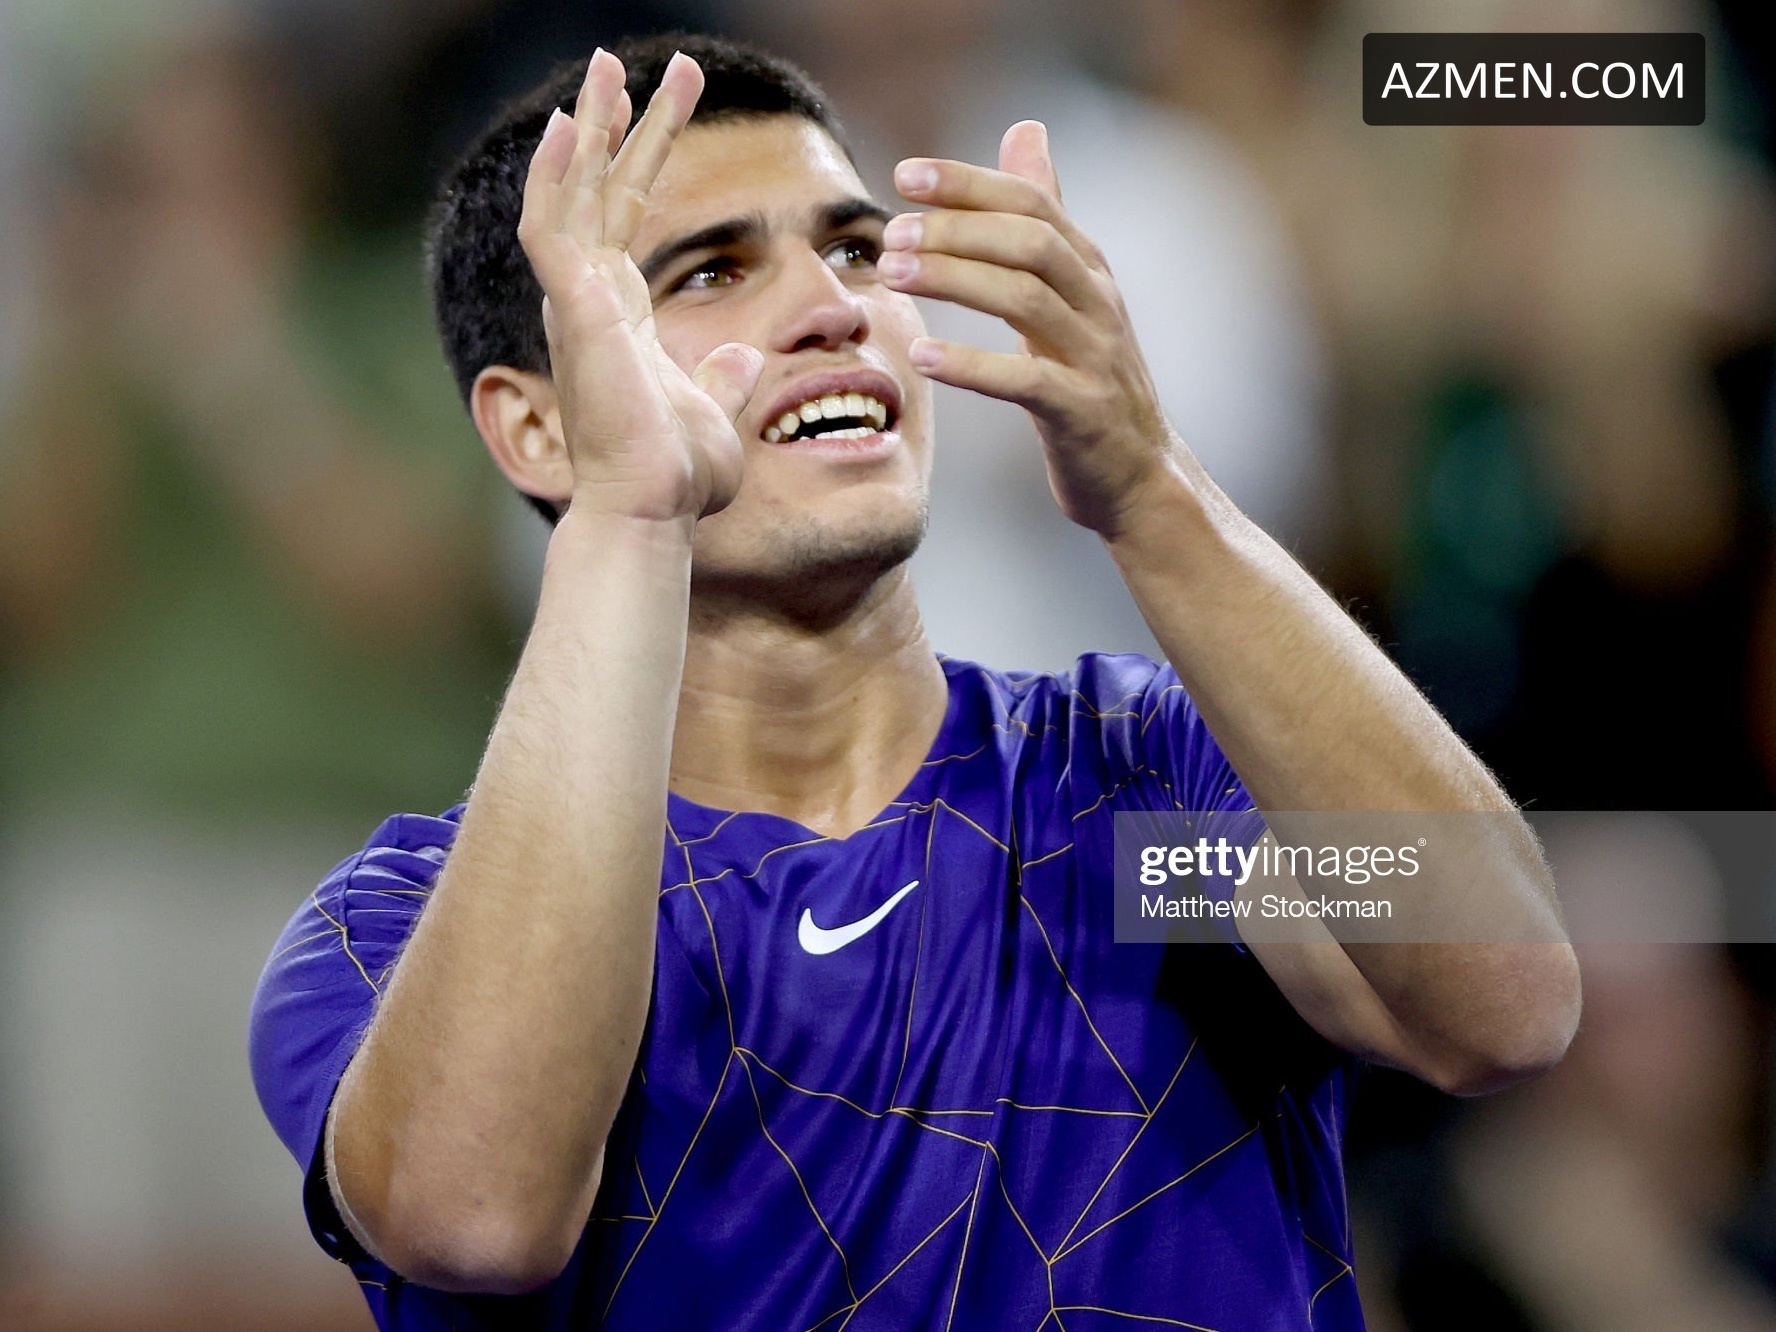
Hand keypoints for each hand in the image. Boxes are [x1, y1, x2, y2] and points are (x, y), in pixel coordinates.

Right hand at [518, 49, 762, 523]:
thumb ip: (727, 379)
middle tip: (652, 64)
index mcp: (623, 318)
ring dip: (590, 129)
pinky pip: (553, 228)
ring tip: (608, 66)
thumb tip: (746, 354)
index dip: (647, 155)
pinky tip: (562, 126)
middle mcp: (593, 302)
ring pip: (575, 193)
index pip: (630, 216)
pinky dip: (552, 175)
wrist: (653, 512)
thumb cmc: (679, 479)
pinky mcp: (574, 311)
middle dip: (624, 122)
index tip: (670, 104)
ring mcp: (578, 304)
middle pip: (604, 189)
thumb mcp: (718, 412)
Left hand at [881, 122, 1178, 538]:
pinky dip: (971, 365)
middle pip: (1030, 241)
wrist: (1138, 473)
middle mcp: (1097, 302)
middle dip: (957, 229)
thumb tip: (1025, 128)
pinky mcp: (1083, 412)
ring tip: (894, 276)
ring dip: (954, 280)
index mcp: (1087, 268)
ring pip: (1026, 299)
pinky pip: (1026, 381)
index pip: (1031, 202)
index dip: (969, 182)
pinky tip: (922, 356)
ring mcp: (1095, 357)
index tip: (905, 174)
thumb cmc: (1089, 378)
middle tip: (892, 234)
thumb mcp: (1069, 289)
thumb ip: (1045, 214)